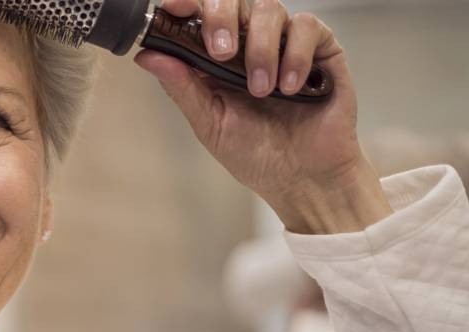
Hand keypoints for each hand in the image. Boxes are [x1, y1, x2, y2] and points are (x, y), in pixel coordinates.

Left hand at [133, 0, 392, 233]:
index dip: (186, 4)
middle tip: (221, 52)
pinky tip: (291, 88)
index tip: (175, 7)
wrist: (303, 178)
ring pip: (269, 9)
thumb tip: (147, 55)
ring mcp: (285, 43)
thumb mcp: (210, 123)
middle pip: (233, 0)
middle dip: (222, 18)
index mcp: (216, 58)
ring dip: (261, 49)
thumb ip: (182, 87)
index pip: (199, 15)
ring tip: (261, 90)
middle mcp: (249, 43)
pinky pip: (308, 27)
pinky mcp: (321, 49)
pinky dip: (296, 55)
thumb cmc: (255, 154)